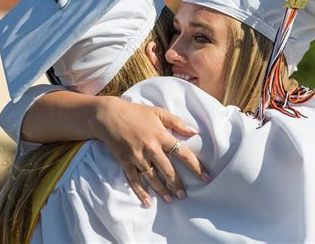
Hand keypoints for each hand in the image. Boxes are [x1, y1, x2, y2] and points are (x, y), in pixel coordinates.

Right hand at [93, 96, 210, 207]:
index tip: (205, 178)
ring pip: (153, 177)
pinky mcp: (125, 162)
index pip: (183, 154)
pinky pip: (134, 180)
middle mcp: (151, 148)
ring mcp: (137, 156)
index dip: (196, 167)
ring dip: (163, 190)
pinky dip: (141, 192)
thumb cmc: (135, 112)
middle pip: (168, 170)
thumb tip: (194, 132)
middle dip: (178, 184)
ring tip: (172, 200)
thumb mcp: (158, 112)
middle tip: (185, 195)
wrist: (108, 115)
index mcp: (161, 135)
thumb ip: (176, 122)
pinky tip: (148, 202)